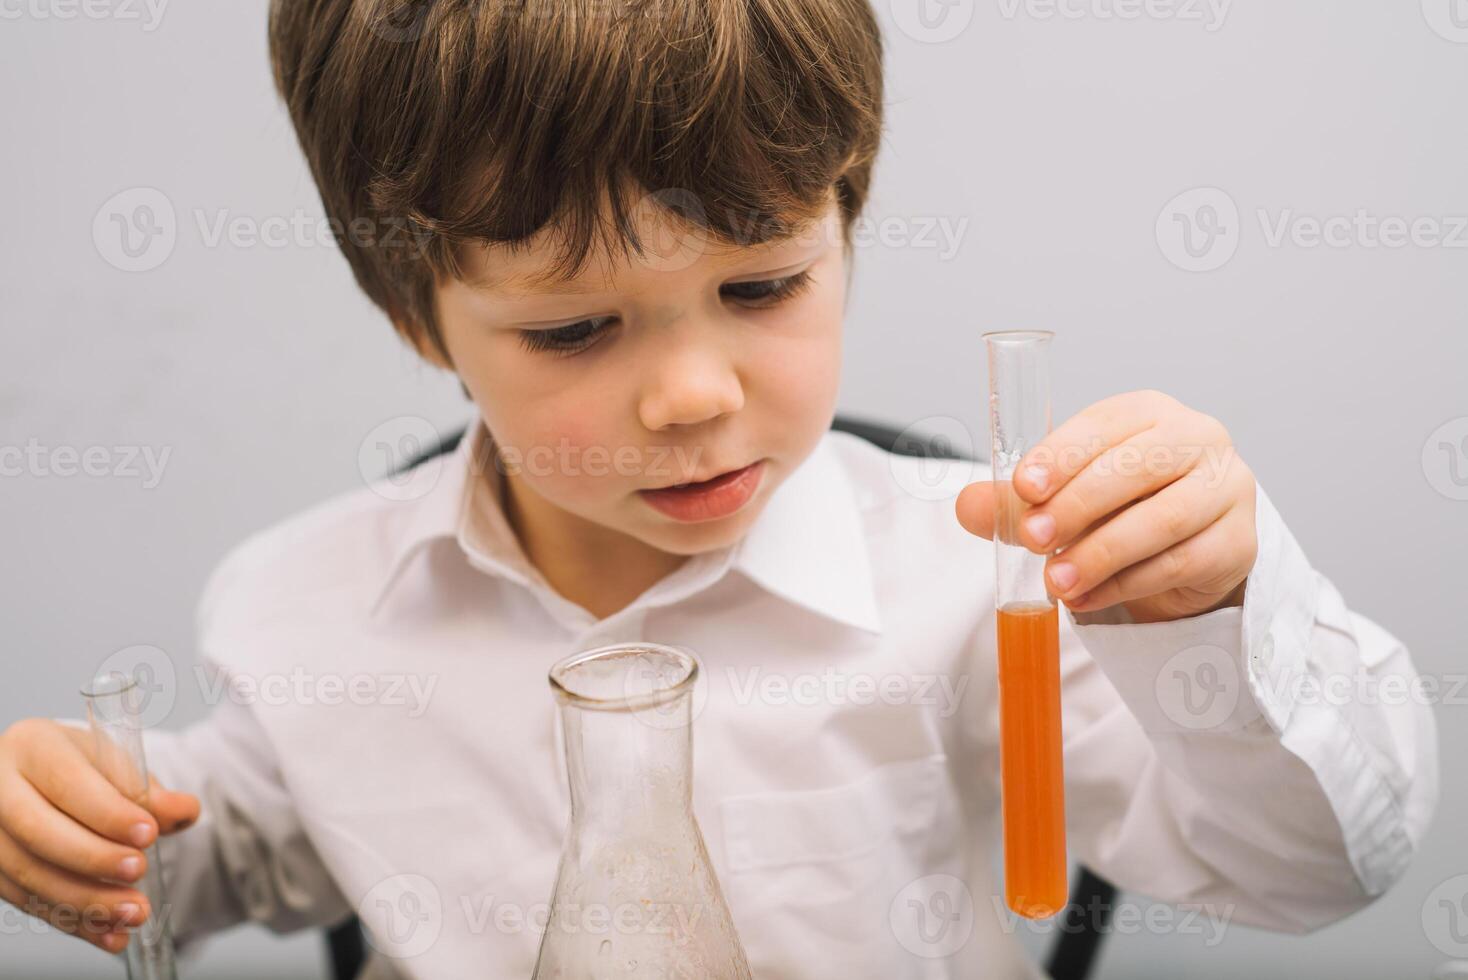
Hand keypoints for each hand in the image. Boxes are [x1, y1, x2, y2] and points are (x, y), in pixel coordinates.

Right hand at [0, 718, 198, 952]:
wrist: (50, 784)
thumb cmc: (85, 771)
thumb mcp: (118, 768)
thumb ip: (149, 793)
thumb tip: (184, 812)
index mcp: (34, 746)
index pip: (68, 783)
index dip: (108, 813)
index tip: (149, 834)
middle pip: (39, 831)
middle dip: (94, 858)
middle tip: (139, 871)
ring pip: (29, 874)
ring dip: (86, 901)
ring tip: (134, 912)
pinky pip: (28, 902)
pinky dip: (74, 922)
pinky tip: (111, 933)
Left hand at [955, 389, 1257, 623]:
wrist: (1188, 547)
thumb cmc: (1120, 507)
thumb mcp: (1063, 496)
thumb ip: (1015, 501)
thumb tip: (967, 506)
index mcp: (1148, 413)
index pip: (1104, 425)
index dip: (1062, 454)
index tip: (1024, 486)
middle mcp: (1196, 439)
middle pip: (1137, 468)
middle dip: (1077, 506)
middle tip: (1033, 539)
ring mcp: (1226, 488)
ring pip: (1164, 519)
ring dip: (1101, 553)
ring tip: (1056, 581)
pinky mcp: (1238, 541)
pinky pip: (1180, 563)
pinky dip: (1126, 584)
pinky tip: (1086, 598)